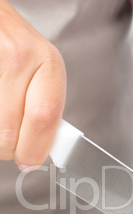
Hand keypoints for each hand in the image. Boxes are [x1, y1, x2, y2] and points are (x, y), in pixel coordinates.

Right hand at [0, 0, 65, 170]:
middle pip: (11, 127)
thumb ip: (44, 111)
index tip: (30, 161)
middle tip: (10, 150)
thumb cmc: (19, 51)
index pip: (44, 117)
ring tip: (3, 126)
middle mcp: (22, 56)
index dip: (34, 148)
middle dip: (9, 149)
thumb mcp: (41, 76)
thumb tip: (37, 153)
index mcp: (48, 64)